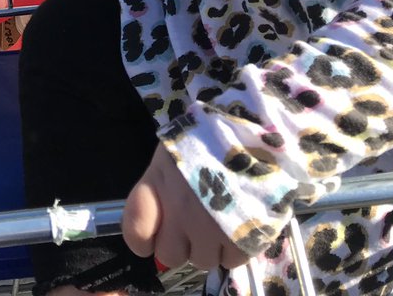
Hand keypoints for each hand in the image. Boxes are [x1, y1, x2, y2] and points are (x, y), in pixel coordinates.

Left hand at [123, 144, 248, 272]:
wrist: (256, 131)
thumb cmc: (209, 137)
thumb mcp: (173, 152)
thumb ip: (160, 186)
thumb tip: (156, 220)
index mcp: (159, 183)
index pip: (136, 230)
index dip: (142, 240)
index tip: (150, 238)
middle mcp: (180, 211)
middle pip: (169, 255)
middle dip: (181, 244)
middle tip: (194, 224)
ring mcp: (211, 228)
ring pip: (202, 261)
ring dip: (209, 247)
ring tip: (219, 220)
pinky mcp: (242, 239)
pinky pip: (231, 261)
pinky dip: (234, 249)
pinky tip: (238, 224)